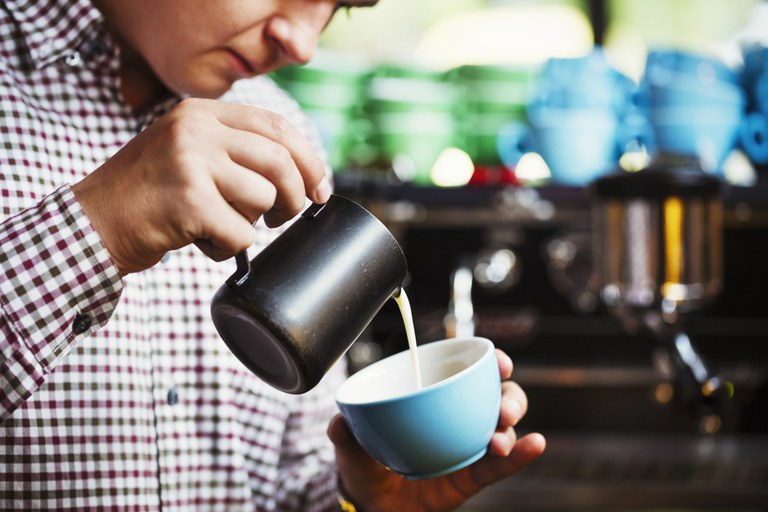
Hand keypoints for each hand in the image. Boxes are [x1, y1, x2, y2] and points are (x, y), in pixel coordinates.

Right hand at [72, 98, 330, 274]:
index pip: (276, 126)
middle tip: (284, 217)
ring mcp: (191, 163)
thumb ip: (233, 151)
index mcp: (200, 113)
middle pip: (280, 161)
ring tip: (220, 228)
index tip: (320, 188)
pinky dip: (228, 249)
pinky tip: (201, 242)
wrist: (91, 223)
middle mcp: (195, 130)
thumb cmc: (148, 196)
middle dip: (295, 196)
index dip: (308, 159)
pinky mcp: (189, 201)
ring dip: (253, 225)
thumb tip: (304, 175)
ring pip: (264, 199)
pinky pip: (241, 233)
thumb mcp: (188, 153)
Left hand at [328, 349, 545, 511]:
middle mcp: (459, 416)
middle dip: (509, 395)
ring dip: (512, 425)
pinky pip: (501, 465)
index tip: (497, 359)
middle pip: (496, 395)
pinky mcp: (474, 475)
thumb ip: (345, 435)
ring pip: (505, 426)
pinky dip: (520, 454)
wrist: (373, 506)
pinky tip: (534, 445)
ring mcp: (470, 445)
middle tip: (503, 407)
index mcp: (434, 397)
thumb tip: (338, 421)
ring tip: (501, 436)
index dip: (488, 361)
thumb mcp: (352, 448)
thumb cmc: (367, 466)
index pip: (466, 371)